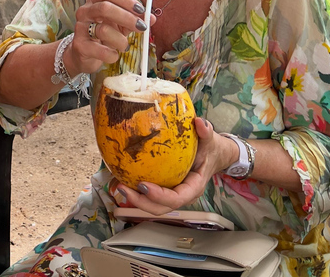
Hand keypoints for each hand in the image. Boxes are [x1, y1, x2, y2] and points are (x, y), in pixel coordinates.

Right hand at [64, 0, 155, 76]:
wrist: (83, 55)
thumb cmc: (103, 36)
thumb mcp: (120, 25)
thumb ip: (134, 20)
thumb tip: (151, 18)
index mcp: (95, 2)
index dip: (126, 0)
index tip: (141, 10)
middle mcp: (85, 11)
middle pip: (105, 7)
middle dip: (127, 18)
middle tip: (142, 27)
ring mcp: (80, 28)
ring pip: (103, 30)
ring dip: (120, 40)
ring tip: (124, 46)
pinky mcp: (79, 45)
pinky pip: (100, 50)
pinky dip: (112, 55)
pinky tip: (113, 56)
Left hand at [115, 118, 232, 214]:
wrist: (213, 155)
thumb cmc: (210, 149)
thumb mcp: (210, 140)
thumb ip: (206, 132)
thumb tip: (199, 122)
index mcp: (194, 186)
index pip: (177, 198)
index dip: (159, 196)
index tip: (143, 185)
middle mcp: (182, 194)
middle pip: (161, 207)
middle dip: (140, 202)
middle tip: (122, 187)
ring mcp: (172, 193)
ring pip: (152, 204)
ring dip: (134, 199)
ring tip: (116, 185)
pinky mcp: (163, 188)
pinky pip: (148, 195)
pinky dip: (134, 191)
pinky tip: (118, 179)